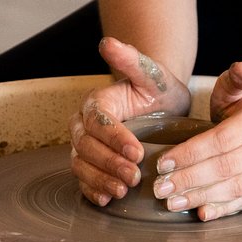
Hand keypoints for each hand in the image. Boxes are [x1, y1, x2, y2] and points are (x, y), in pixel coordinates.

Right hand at [69, 37, 190, 205]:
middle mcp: (85, 124)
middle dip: (108, 163)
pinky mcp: (92, 163)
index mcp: (97, 102)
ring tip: (121, 191)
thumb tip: (108, 42)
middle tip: (133, 177)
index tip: (137, 152)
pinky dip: (92, 190)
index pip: (98, 121)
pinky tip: (106, 200)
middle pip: (86, 146)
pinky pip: (84, 179)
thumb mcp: (151, 74)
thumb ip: (131, 60)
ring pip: (81, 164)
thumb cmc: (157, 89)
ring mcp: (86, 145)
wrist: (160, 105)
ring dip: (99, 180)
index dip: (114, 138)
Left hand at [154, 62, 241, 220]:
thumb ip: (234, 81)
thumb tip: (241, 68)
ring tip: (171, 202)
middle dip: (190, 179)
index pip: (222, 139)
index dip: (191, 152)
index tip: (162, 161)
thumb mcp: (235, 91)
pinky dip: (221, 210)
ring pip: (234, 188)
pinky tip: (199, 213)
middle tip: (160, 187)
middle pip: (226, 167)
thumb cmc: (241, 110)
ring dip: (201, 197)